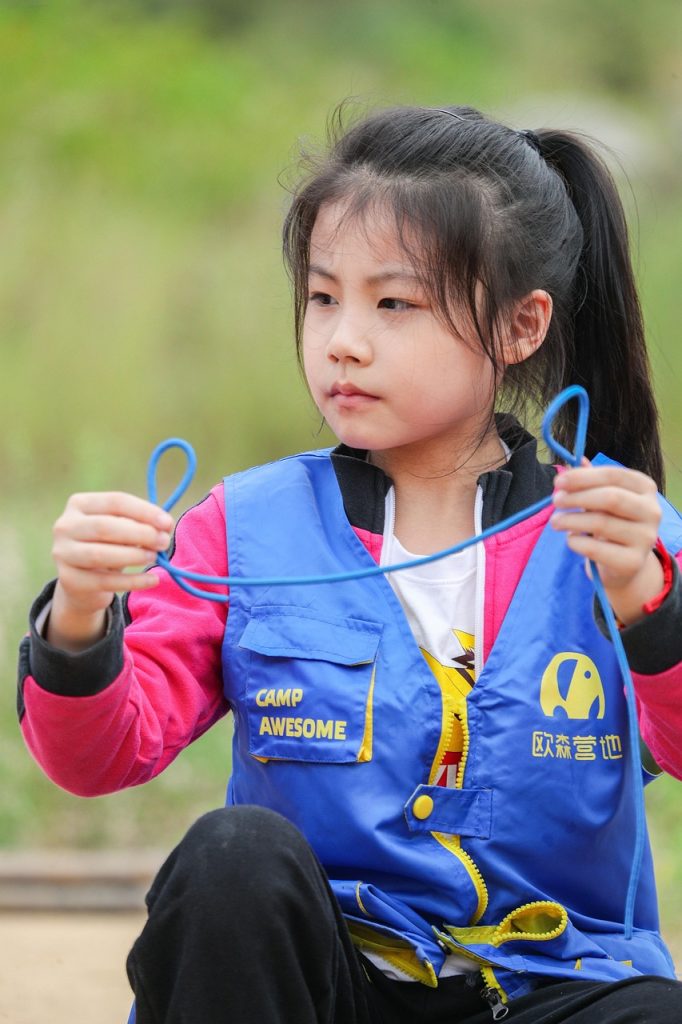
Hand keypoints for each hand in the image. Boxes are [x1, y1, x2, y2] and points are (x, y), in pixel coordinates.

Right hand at [48, 492, 173, 650]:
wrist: (82, 582)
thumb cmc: (107, 546)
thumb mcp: (121, 530)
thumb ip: (140, 523)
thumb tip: (164, 526)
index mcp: (79, 504)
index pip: (115, 502)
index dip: (144, 511)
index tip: (167, 523)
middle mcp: (65, 526)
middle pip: (105, 526)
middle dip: (140, 534)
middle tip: (164, 542)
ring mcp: (63, 554)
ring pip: (100, 554)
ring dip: (134, 555)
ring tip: (154, 557)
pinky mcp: (69, 580)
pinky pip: (105, 582)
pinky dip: (133, 581)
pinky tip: (152, 580)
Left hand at [551, 462, 662, 626]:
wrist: (626, 563)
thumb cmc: (612, 523)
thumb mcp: (603, 499)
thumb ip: (590, 481)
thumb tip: (573, 462)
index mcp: (645, 488)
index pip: (613, 475)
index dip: (582, 477)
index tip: (558, 481)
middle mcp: (652, 511)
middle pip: (610, 498)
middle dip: (577, 497)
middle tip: (555, 501)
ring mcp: (646, 538)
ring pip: (600, 523)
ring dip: (570, 520)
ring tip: (556, 522)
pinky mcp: (633, 562)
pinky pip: (595, 548)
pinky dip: (576, 542)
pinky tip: (571, 539)